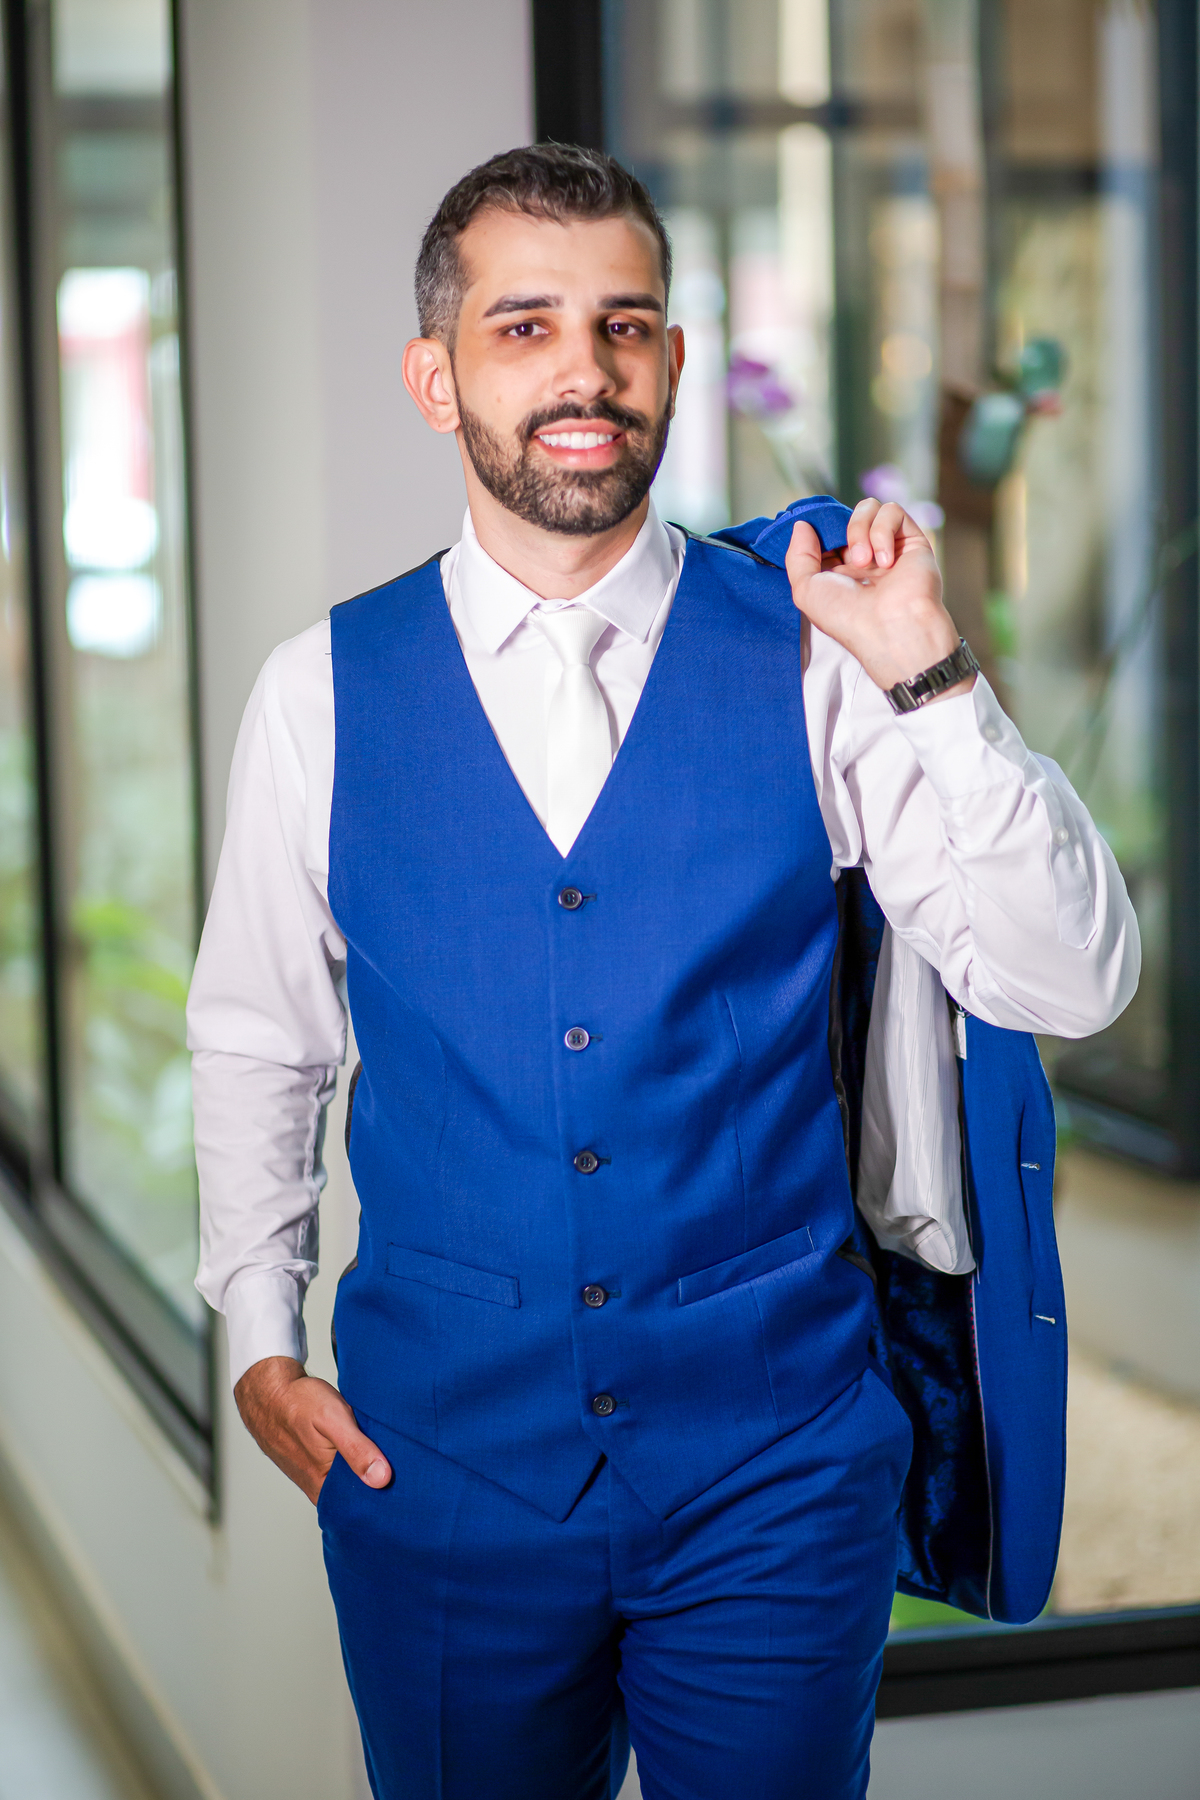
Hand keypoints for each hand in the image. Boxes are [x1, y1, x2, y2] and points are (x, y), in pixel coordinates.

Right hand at [234, 1355, 392, 1504]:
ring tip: (386, 1451)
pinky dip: (356, 1458)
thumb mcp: (332, 1419)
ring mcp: (316, 1477)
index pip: (365, 1503)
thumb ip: (356, 1450)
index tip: (410, 1478)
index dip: (389, 1492)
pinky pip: (342, 1469)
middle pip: (360, 1493)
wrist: (268, 1392)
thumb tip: (381, 1479)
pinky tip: (366, 1446)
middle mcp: (319, 1488)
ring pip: (351, 1479)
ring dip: (368, 1466)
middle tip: (402, 1460)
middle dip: (381, 1480)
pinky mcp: (316, 1466)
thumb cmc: (298, 1402)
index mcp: (323, 1486)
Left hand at [785, 498, 973, 700]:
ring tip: (866, 561)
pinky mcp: (912, 541)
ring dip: (860, 529)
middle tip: (846, 556)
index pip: (828, 533)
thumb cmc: (848, 618)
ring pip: (870, 507)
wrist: (889, 628)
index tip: (812, 535)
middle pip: (846, 515)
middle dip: (839, 529)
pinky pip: (893, 511)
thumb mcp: (806, 590)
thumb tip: (802, 524)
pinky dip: (883, 530)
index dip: (819, 530)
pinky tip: (886, 560)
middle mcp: (865, 558)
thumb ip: (797, 555)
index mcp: (840, 571)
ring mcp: (888, 548)